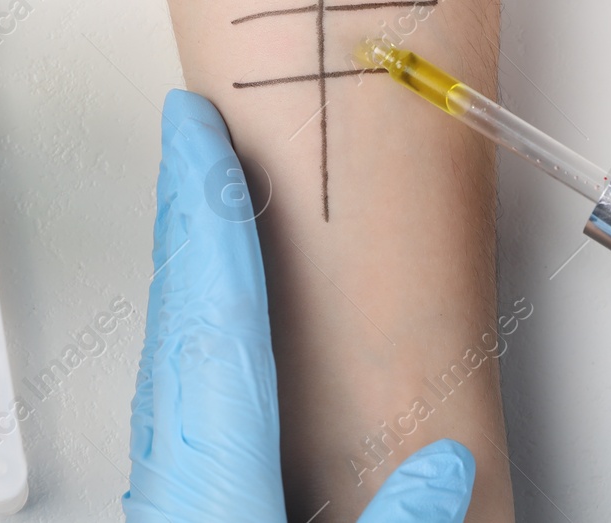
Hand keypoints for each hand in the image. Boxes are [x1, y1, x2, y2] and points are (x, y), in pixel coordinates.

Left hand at [124, 90, 476, 521]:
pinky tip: (204, 329)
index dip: (208, 206)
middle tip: (188, 134)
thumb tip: (447, 464)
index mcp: (213, 472)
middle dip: (187, 210)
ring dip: (186, 264)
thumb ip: (400, 521)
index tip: (192, 127)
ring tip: (201, 208)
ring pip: (167, 346)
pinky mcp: (172, 506)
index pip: (215, 307)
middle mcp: (173, 467)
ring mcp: (163, 483)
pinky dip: (187, 325)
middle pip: (180, 308)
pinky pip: (171, 388)